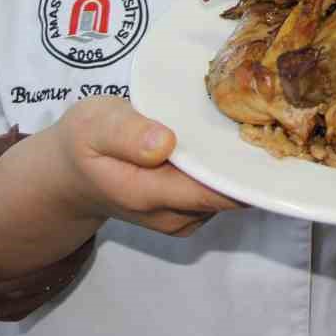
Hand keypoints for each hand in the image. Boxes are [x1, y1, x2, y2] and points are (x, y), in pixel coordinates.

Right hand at [50, 97, 242, 237]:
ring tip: (239, 125)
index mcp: (148, 194)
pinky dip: (226, 170)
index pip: (214, 192)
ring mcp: (184, 218)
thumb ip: (127, 134)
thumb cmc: (84, 143)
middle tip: (257, 117)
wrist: (70, 176)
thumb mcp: (93, 125)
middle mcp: (172, 216)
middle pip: (230, 194)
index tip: (264, 135)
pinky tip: (222, 143)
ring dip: (238, 164)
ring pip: (229, 194)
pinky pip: (221, 193)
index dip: (245, 169)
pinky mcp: (190, 213)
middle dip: (248, 161)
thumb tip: (166, 143)